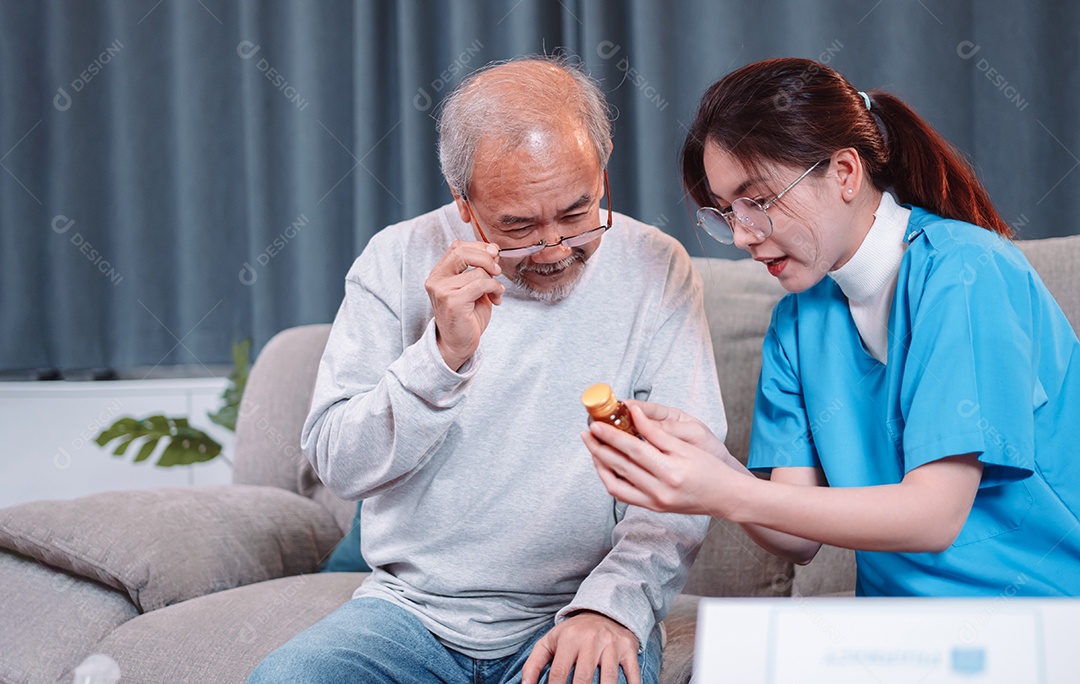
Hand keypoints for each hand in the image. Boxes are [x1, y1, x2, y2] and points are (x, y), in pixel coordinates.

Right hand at [425, 241, 504, 370]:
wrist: (458, 344)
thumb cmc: (467, 317)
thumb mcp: (474, 287)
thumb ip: (480, 269)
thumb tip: (493, 251)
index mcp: (439, 273)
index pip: (457, 247)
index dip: (478, 246)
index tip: (494, 253)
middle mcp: (436, 280)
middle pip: (462, 252)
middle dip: (486, 257)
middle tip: (498, 270)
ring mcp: (442, 290)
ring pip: (477, 272)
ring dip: (494, 281)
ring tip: (496, 293)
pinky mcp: (453, 301)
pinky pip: (481, 284)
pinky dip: (494, 288)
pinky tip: (496, 299)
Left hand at [522, 611, 639, 683]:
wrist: (604, 611)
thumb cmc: (573, 634)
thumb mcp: (550, 642)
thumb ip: (533, 664)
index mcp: (569, 639)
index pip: (558, 673)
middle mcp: (591, 640)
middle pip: (584, 679)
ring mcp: (611, 645)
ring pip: (609, 679)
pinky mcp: (628, 649)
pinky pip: (633, 673)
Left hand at [582, 402, 749, 515]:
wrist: (724, 497)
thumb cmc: (708, 468)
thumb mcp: (684, 446)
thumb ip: (656, 431)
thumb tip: (633, 413)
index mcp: (670, 470)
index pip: (633, 450)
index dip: (612, 436)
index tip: (596, 424)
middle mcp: (660, 490)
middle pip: (620, 466)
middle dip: (599, 448)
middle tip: (587, 433)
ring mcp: (654, 502)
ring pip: (616, 484)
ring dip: (600, 464)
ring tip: (593, 447)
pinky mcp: (652, 508)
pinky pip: (623, 495)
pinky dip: (610, 479)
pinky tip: (605, 465)